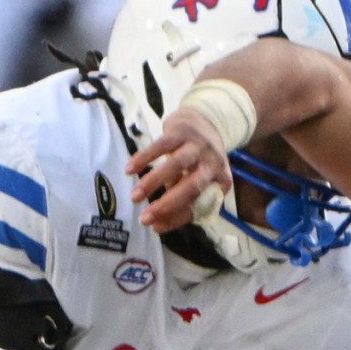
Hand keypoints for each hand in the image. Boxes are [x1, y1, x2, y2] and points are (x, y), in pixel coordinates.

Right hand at [129, 108, 234, 230]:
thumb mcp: (198, 182)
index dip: (177, 218)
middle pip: (192, 187)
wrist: (205, 121)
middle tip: (145, 218)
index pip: (199, 206)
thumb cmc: (198, 161)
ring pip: (176, 165)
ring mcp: (198, 146)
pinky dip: (144, 157)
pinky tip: (129, 169)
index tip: (155, 227)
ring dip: (152, 182)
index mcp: (221, 182)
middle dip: (167, 204)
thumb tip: (157, 223)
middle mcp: (213, 164)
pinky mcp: (182, 131)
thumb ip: (182, 201)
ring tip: (134, 197)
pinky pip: (161, 145)